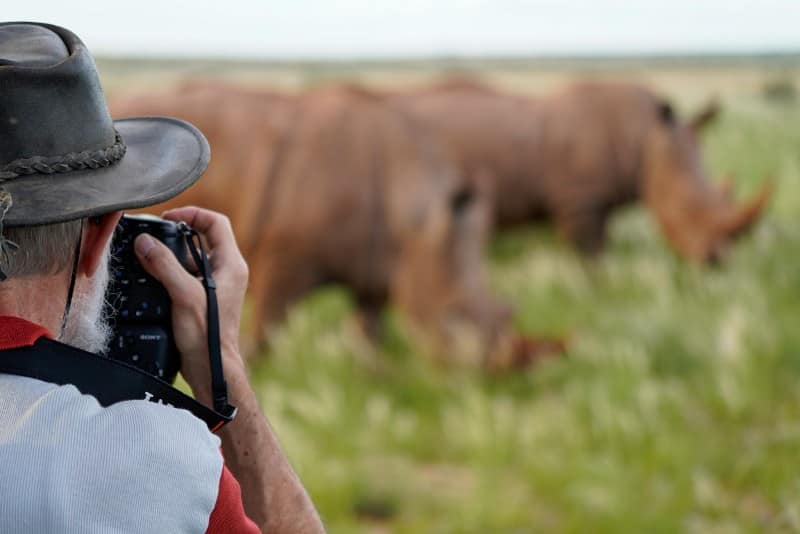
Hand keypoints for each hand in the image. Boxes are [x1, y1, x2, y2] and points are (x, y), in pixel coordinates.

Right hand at [134, 207, 248, 402]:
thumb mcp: (183, 294)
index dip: (193, 214)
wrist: (212, 368)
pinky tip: (153, 280)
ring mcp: (218, 286)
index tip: (168, 218)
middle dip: (177, 235)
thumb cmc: (207, 335)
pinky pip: (188, 275)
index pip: (216, 223)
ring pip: (193, 258)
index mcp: (232, 264)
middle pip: (203, 238)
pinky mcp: (206, 299)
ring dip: (171, 255)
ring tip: (149, 258)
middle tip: (154, 238)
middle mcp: (228, 272)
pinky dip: (171, 272)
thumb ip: (164, 266)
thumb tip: (145, 242)